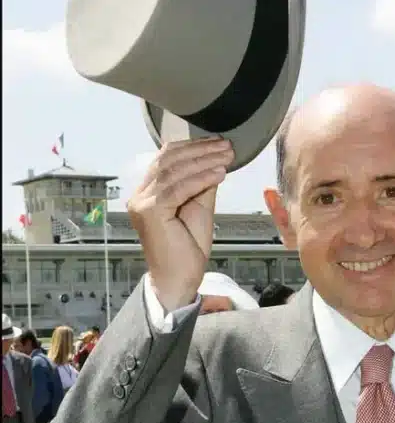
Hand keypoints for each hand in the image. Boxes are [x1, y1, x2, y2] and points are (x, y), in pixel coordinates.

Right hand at [128, 138, 234, 310]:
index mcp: (148, 192)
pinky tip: (219, 173)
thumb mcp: (199, 208)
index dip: (192, 147)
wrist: (179, 279)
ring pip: (173, 172)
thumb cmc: (187, 248)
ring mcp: (142, 204)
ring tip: (226, 156)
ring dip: (203, 161)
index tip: (218, 143)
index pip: (166, 159)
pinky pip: (178, 189)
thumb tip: (214, 160)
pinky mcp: (149, 213)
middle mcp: (140, 196)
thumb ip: (202, 184)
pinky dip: (201, 178)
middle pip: (168, 160)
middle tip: (225, 145)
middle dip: (200, 150)